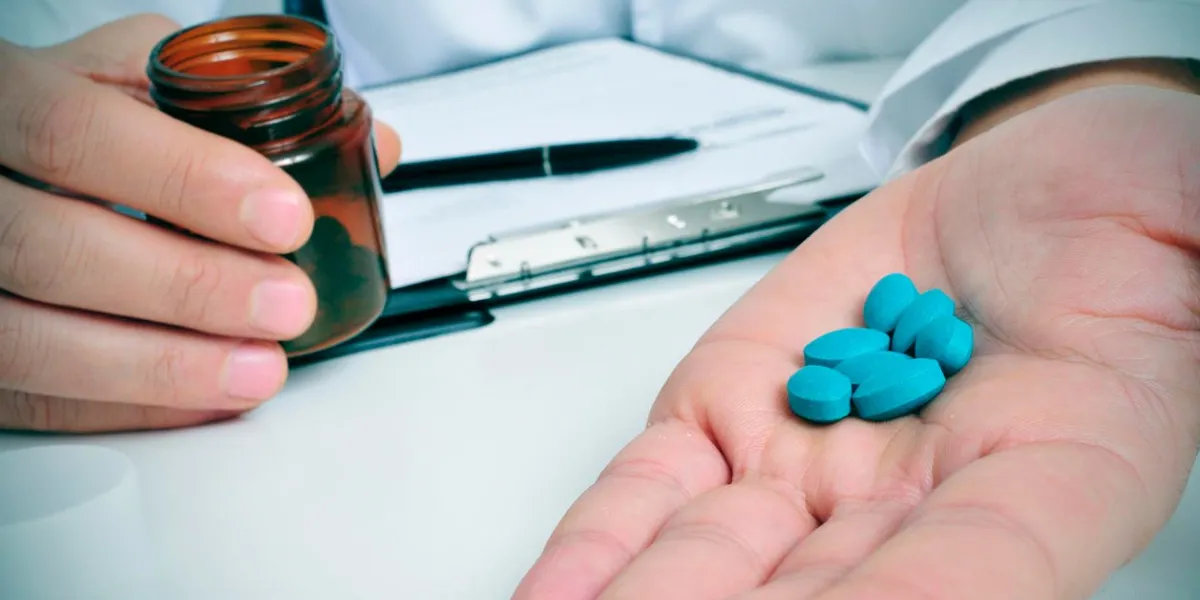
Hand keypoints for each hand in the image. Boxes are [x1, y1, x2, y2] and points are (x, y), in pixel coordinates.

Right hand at [0, 16, 401, 431]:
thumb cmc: (67, 119)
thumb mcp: (137, 79)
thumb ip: (238, 104)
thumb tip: (374, 147)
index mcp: (6, 99)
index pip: (77, 134)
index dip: (186, 178)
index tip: (284, 216)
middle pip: (54, 248)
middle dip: (189, 286)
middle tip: (286, 303)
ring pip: (29, 339)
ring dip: (161, 365)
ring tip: (258, 368)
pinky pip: (32, 397)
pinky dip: (128, 405)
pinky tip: (207, 397)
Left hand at [513, 85, 1199, 598]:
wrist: (1016, 202)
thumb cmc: (1105, 215)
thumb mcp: (1178, 197)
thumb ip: (1183, 215)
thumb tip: (1190, 220)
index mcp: (1060, 472)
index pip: (981, 567)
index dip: (917, 598)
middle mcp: (921, 498)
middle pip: (829, 596)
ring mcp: (815, 464)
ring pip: (721, 560)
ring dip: (660, 597)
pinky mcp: (735, 414)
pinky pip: (658, 490)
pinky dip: (605, 541)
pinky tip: (560, 591)